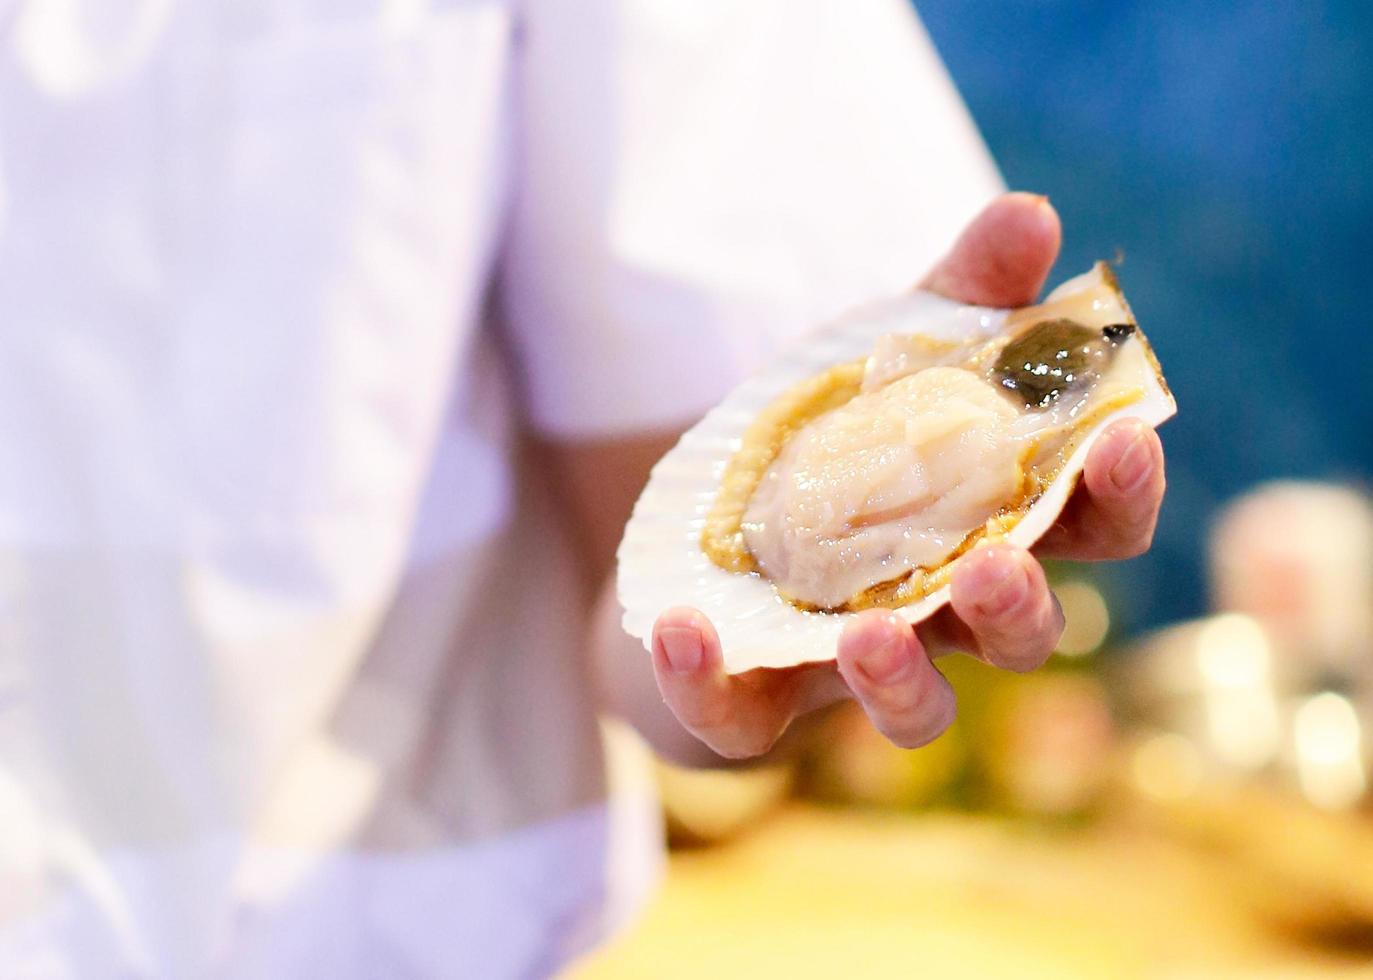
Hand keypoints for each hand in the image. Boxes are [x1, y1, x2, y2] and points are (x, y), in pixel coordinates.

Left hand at [650, 192, 1166, 758]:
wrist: (703, 546)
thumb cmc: (827, 457)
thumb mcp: (882, 365)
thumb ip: (955, 301)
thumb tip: (1031, 214)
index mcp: (991, 530)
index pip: (1091, 528)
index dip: (1121, 494)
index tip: (1125, 437)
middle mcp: (941, 615)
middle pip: (1021, 634)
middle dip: (1017, 608)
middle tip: (990, 567)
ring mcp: (852, 668)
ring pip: (914, 708)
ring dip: (900, 679)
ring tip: (869, 632)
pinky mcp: (754, 702)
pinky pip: (740, 718)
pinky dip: (709, 682)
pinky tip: (684, 631)